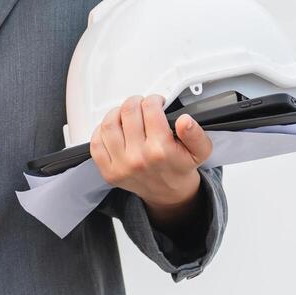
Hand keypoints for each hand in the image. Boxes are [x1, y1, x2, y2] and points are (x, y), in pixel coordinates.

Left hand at [90, 95, 211, 222]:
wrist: (168, 194)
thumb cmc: (180, 168)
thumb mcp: (200, 151)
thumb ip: (196, 134)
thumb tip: (185, 120)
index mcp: (160, 150)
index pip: (150, 108)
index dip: (154, 100)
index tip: (157, 103)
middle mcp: (138, 158)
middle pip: (128, 112)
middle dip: (136, 102)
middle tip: (141, 105)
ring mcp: (120, 165)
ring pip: (109, 124)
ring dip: (117, 112)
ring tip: (127, 114)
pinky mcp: (108, 171)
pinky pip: (96, 143)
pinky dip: (102, 130)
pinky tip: (115, 128)